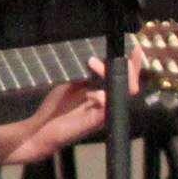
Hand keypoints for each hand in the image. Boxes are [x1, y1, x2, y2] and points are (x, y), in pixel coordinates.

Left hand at [0, 61, 121, 168]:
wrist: (41, 129)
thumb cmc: (55, 108)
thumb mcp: (72, 86)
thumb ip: (87, 76)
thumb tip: (99, 61)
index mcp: (103, 94)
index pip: (122, 78)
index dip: (132, 65)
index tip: (136, 49)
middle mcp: (107, 103)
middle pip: (131, 85)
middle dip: (129, 68)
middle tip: (116, 57)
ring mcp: (104, 113)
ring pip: (124, 94)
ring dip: (113, 75)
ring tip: (93, 65)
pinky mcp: (97, 122)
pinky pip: (108, 107)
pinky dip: (102, 96)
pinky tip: (91, 92)